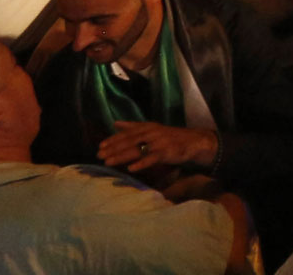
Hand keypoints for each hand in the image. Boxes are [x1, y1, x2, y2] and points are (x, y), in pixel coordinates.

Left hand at [98, 121, 217, 174]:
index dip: (113, 139)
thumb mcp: (151, 128)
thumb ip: (133, 126)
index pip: (127, 133)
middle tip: (99, 155)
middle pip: (129, 141)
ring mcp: (159, 143)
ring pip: (137, 150)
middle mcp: (151, 133)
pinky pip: (151, 159)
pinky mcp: (166, 153)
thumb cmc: (169, 136)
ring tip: (108, 162)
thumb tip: (115, 123)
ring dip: (121, 156)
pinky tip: (131, 169)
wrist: (192, 141)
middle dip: (113, 148)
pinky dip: (141, 163)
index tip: (100, 145)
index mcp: (147, 127)